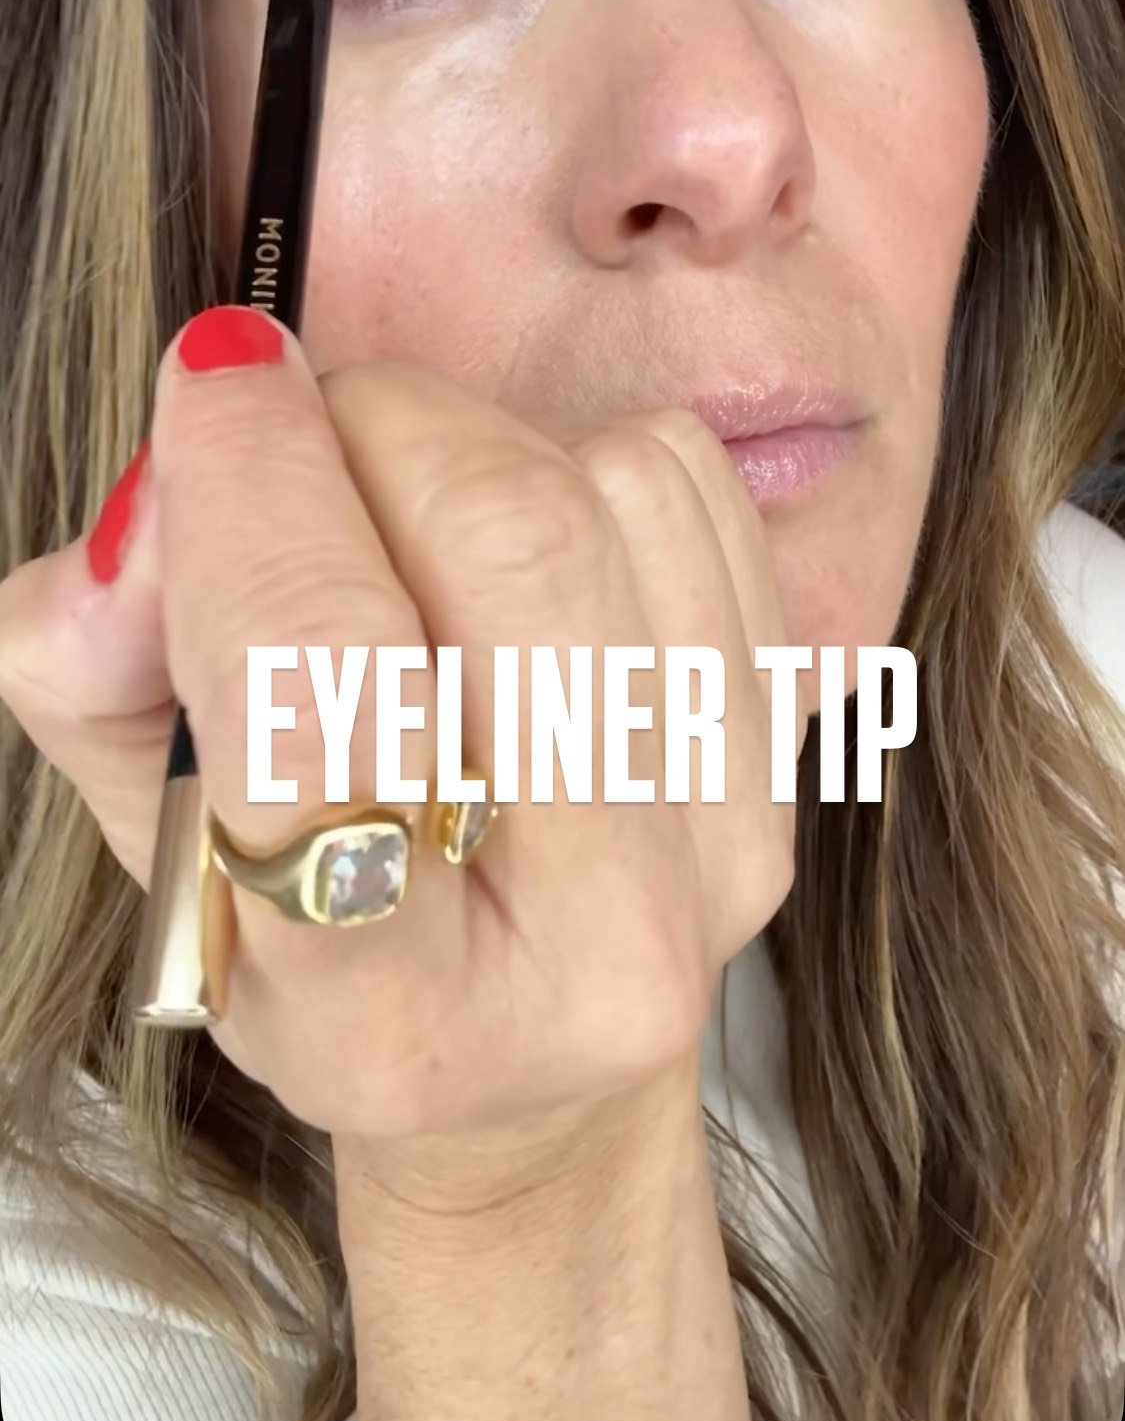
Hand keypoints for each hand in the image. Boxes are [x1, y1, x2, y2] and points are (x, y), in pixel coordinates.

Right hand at [0, 306, 800, 1146]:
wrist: (520, 1037)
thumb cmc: (298, 922)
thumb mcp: (151, 826)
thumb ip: (92, 661)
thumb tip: (166, 495)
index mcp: (383, 1010)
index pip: (324, 692)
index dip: (256, 494)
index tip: (214, 384)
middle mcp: (592, 940)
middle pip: (505, 536)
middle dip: (368, 427)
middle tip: (301, 447)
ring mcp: (718, 840)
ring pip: (603, 488)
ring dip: (464, 438)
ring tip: (399, 523)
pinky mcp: (781, 746)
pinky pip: (683, 482)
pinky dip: (572, 456)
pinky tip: (514, 555)